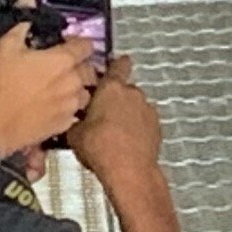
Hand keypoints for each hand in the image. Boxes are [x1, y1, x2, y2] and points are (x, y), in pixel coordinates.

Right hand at [0, 22, 100, 158]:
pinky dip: (67, 108)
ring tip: (59, 87)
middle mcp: (73, 82)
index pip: (85, 45)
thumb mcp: (5, 48)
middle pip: (88, 69)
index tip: (65, 43)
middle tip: (61, 66)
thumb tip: (27, 0)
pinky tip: (53, 106)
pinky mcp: (64, 124)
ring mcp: (70, 105)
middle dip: (78, 65)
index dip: (76, 42)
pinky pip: (74, 113)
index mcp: (63, 61)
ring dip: (76, 88)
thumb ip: (21, 24)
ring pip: (85, 93)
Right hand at [62, 60, 164, 189]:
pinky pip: (144, 122)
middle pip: (123, 90)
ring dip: (126, 115)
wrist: (129, 170)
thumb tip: (75, 123)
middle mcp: (132, 94)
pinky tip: (125, 142)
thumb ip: (76, 121)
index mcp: (111, 89)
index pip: (117, 66)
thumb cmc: (100, 148)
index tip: (119, 61)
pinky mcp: (157, 127)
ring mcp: (148, 110)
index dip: (117, 64)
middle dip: (114, 100)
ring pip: (134, 107)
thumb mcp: (74, 134)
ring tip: (112, 134)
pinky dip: (136, 128)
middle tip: (101, 115)